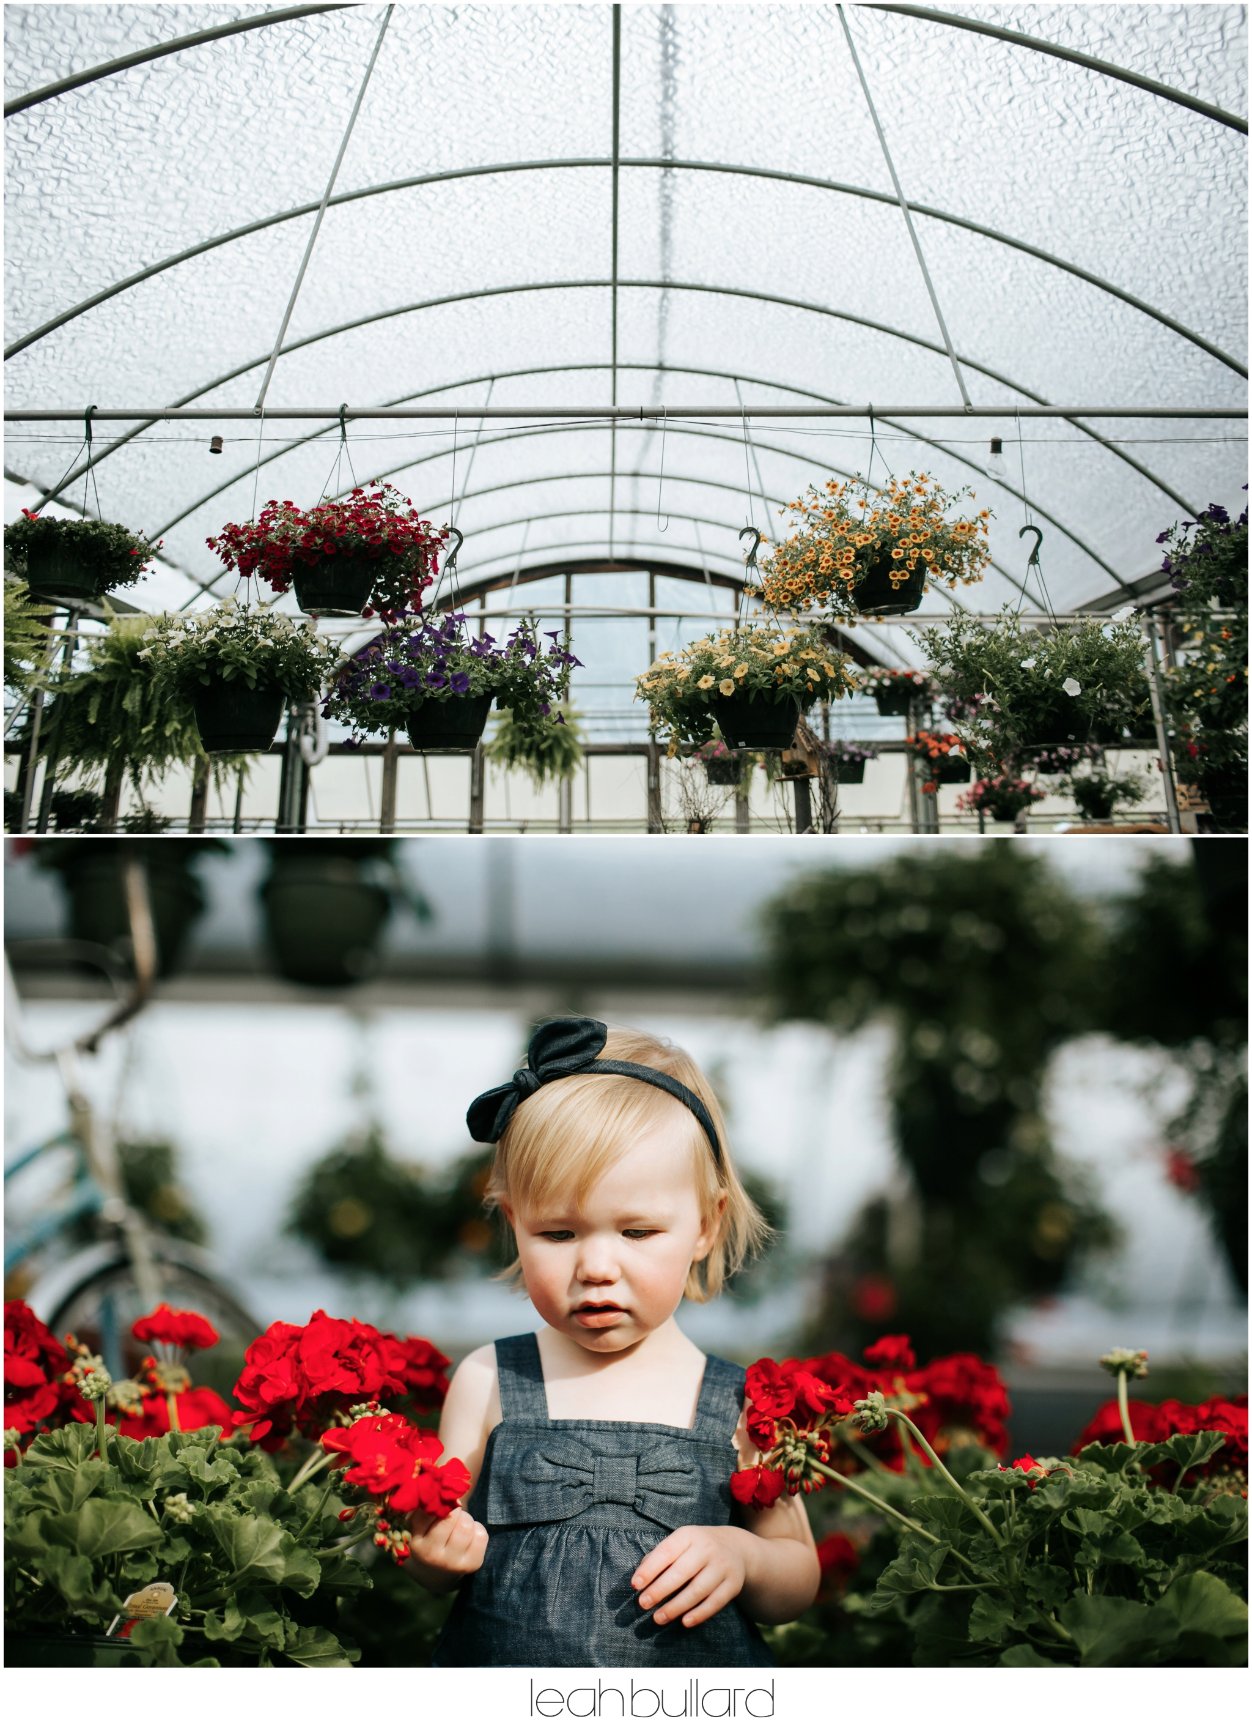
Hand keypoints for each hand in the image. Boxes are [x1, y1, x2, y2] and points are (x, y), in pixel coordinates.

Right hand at [406, 1506, 487, 1578]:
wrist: (435, 1573)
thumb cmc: (427, 1538)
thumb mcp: (417, 1525)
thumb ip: (426, 1506)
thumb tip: (443, 1485)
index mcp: (416, 1543)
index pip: (430, 1511)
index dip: (439, 1500)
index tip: (440, 1500)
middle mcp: (432, 1556)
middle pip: (452, 1517)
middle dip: (455, 1510)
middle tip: (451, 1513)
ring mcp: (452, 1563)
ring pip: (467, 1525)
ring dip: (466, 1519)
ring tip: (459, 1524)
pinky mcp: (472, 1565)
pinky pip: (481, 1534)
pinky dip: (477, 1529)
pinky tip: (468, 1536)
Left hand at [632, 1525, 747, 1628]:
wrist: (736, 1547)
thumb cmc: (697, 1547)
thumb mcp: (681, 1542)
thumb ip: (660, 1556)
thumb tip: (640, 1576)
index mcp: (689, 1535)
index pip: (667, 1551)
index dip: (650, 1569)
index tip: (635, 1585)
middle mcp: (707, 1549)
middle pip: (681, 1572)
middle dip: (660, 1590)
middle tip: (643, 1604)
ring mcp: (722, 1567)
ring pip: (697, 1590)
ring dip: (676, 1607)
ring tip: (658, 1618)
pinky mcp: (733, 1585)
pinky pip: (715, 1602)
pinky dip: (699, 1614)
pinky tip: (684, 1622)